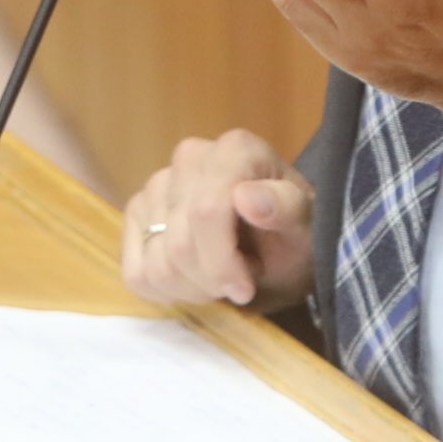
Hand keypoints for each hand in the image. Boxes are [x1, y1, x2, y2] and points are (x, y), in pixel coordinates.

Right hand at [120, 130, 313, 309]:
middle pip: (179, 243)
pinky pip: (136, 273)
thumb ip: (285, 209)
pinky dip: (167, 291)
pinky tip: (194, 280)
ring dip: (192, 288)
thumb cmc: (293, 238)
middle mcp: (190, 157)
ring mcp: (157, 184)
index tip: (245, 288)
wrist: (278, 250)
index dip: (221, 262)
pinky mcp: (137, 212)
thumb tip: (247, 197)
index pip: (206, 212)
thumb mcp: (306, 230)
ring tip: (221, 279)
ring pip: (156, 263)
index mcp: (235, 150)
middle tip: (239, 285)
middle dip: (210, 280)